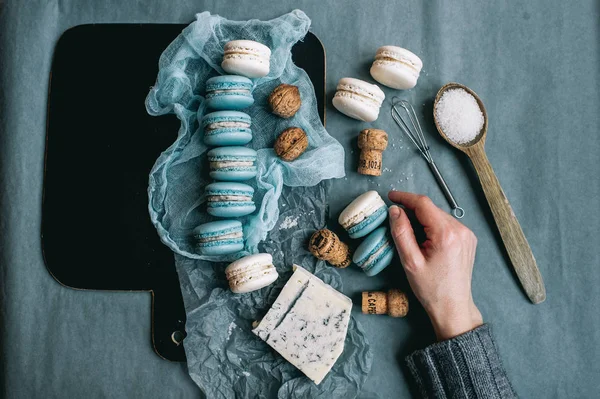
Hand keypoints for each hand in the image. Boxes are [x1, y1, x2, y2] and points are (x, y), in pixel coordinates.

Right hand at [388, 191, 482, 340]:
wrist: (453, 306)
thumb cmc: (431, 288)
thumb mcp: (410, 261)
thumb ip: (401, 232)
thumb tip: (395, 210)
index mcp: (446, 234)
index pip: (423, 204)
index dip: (405, 197)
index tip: (390, 196)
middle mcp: (460, 229)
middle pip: (430, 209)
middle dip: (411, 211)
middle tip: (394, 221)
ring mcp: (467, 234)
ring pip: (438, 216)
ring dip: (421, 219)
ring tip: (409, 235)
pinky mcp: (468, 239)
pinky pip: (446, 224)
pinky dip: (432, 226)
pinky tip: (424, 240)